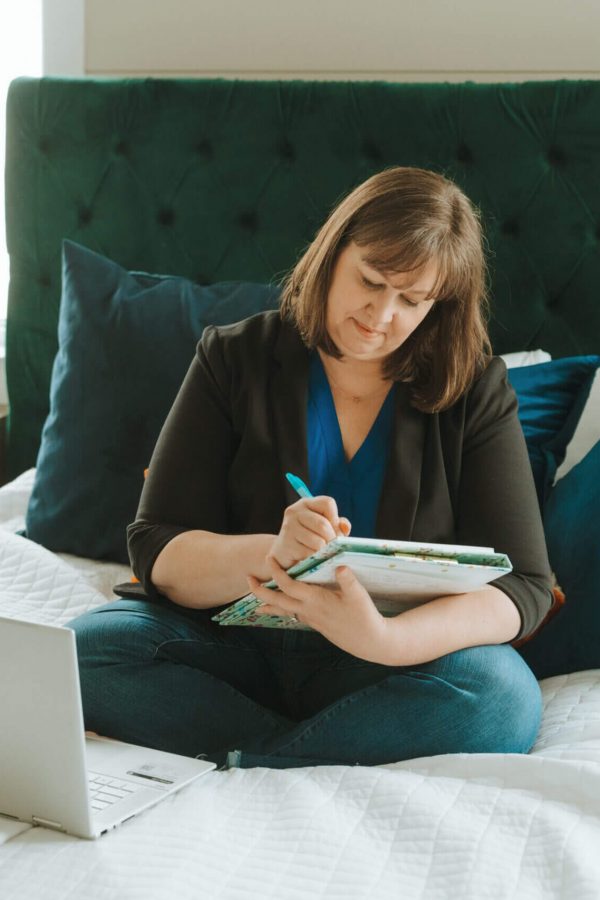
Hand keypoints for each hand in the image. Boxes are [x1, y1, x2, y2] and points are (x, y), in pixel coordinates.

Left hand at [248, 557, 389, 663]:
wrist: (369, 642)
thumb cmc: (364, 617)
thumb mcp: (359, 596)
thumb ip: (348, 580)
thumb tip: (340, 566)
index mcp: (316, 601)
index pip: (289, 585)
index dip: (277, 572)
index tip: (269, 559)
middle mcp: (309, 611)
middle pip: (277, 601)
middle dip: (260, 591)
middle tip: (247, 579)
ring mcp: (311, 619)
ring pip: (283, 610)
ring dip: (268, 602)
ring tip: (255, 598)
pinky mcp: (316, 624)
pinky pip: (292, 614)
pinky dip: (282, 609)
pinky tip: (281, 607)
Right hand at [269, 496, 350, 569]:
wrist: (284, 552)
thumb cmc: (308, 538)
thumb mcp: (324, 527)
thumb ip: (338, 525)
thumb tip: (345, 527)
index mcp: (306, 503)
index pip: (327, 503)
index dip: (335, 518)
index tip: (334, 529)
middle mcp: (295, 512)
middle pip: (323, 524)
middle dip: (332, 539)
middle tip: (332, 546)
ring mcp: (289, 527)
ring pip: (318, 541)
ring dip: (324, 551)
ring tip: (321, 552)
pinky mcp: (286, 544)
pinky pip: (310, 553)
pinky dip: (315, 558)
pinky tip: (310, 557)